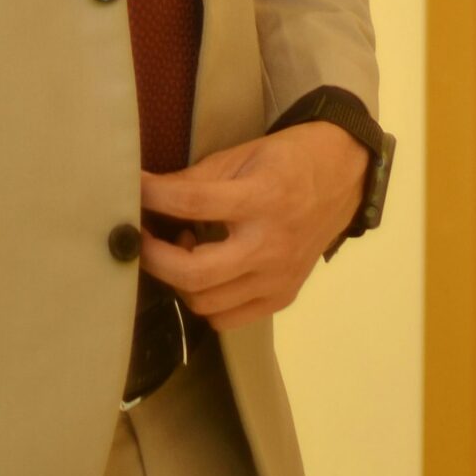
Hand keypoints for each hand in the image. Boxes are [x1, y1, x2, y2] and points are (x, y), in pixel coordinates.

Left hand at [136, 123, 366, 330]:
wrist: (343, 178)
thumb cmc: (287, 160)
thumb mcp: (242, 156)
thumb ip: (196, 179)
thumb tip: (150, 194)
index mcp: (260, 198)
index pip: (192, 203)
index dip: (154, 197)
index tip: (133, 190)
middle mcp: (270, 245)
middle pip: (195, 273)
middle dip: (154, 257)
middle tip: (141, 237)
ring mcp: (277, 278)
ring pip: (206, 303)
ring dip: (179, 280)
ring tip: (182, 250)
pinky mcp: (282, 297)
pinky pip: (228, 318)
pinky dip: (206, 300)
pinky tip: (206, 271)